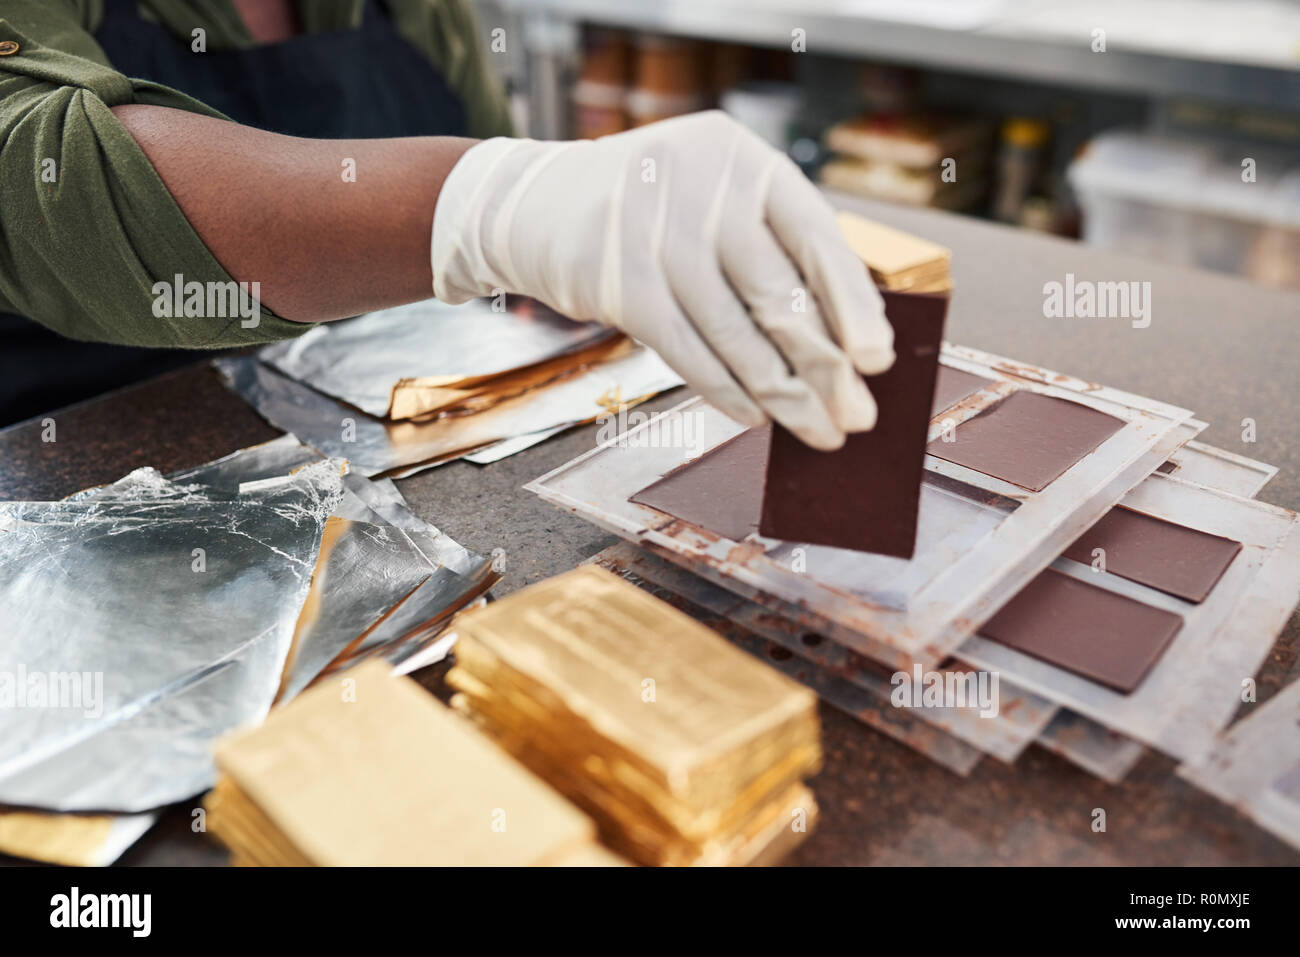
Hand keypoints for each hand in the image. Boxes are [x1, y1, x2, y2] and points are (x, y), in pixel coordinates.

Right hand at [430, 111, 893, 449]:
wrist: (536, 203)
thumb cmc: (651, 209)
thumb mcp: (715, 195)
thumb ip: (771, 244)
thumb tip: (844, 335)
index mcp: (744, 160)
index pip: (817, 237)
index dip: (854, 304)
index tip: (879, 359)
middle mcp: (704, 190)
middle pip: (780, 296)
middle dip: (826, 368)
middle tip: (857, 417)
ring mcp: (657, 236)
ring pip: (737, 335)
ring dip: (784, 394)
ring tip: (817, 430)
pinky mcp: (620, 285)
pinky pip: (688, 352)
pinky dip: (726, 391)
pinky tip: (756, 417)